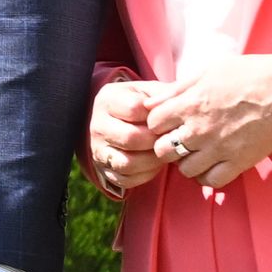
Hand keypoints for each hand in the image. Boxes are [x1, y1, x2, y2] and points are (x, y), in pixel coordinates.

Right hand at [87, 80, 166, 197]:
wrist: (119, 120)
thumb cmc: (141, 104)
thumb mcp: (149, 92)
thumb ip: (162, 95)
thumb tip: (173, 108)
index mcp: (107, 99)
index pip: (133, 109)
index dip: (156, 117)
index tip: (167, 119)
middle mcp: (97, 124)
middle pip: (131, 138)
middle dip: (156, 141)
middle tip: (169, 140)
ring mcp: (98, 148)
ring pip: (127, 163)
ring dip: (152, 161)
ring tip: (163, 153)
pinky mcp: (103, 168)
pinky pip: (126, 179)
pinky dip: (145, 175)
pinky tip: (154, 164)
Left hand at [151, 55, 271, 186]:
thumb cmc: (246, 74)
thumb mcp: (206, 72)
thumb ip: (176, 89)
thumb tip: (150, 102)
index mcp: (189, 104)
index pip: (152, 124)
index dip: (156, 124)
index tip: (167, 123)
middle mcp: (199, 129)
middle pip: (163, 151)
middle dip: (166, 146)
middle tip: (178, 141)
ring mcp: (218, 148)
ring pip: (185, 170)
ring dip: (186, 163)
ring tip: (195, 153)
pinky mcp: (238, 162)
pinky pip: (211, 181)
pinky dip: (207, 177)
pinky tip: (210, 166)